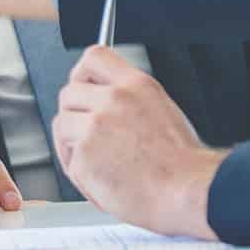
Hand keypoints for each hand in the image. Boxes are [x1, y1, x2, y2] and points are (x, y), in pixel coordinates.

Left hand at [53, 48, 224, 238]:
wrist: (186, 191)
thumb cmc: (181, 163)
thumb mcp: (160, 109)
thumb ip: (128, 99)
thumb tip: (104, 99)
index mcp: (135, 85)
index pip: (94, 58)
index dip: (81, 73)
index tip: (81, 85)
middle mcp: (113, 100)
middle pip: (69, 93)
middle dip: (73, 114)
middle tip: (85, 134)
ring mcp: (95, 127)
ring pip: (62, 126)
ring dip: (72, 145)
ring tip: (96, 163)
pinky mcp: (84, 156)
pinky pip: (69, 162)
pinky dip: (80, 175)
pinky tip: (103, 182)